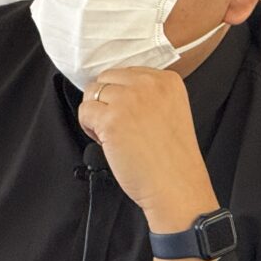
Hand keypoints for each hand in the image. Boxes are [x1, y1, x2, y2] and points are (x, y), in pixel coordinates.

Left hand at [78, 67, 218, 232]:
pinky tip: (108, 141)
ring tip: (114, 135)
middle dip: (106, 101)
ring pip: (92, 93)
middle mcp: (149, 85)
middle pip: (106, 79)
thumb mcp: (170, 110)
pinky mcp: (111, 119)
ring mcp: (129, 100)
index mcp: (167, 80)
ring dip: (96, 114)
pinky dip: (89, 127)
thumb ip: (147, 93)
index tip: (128, 114)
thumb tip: (114, 87)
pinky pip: (84, 111)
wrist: (176, 188)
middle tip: (119, 126)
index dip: (120, 95)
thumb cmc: (172, 158)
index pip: (125, 72)